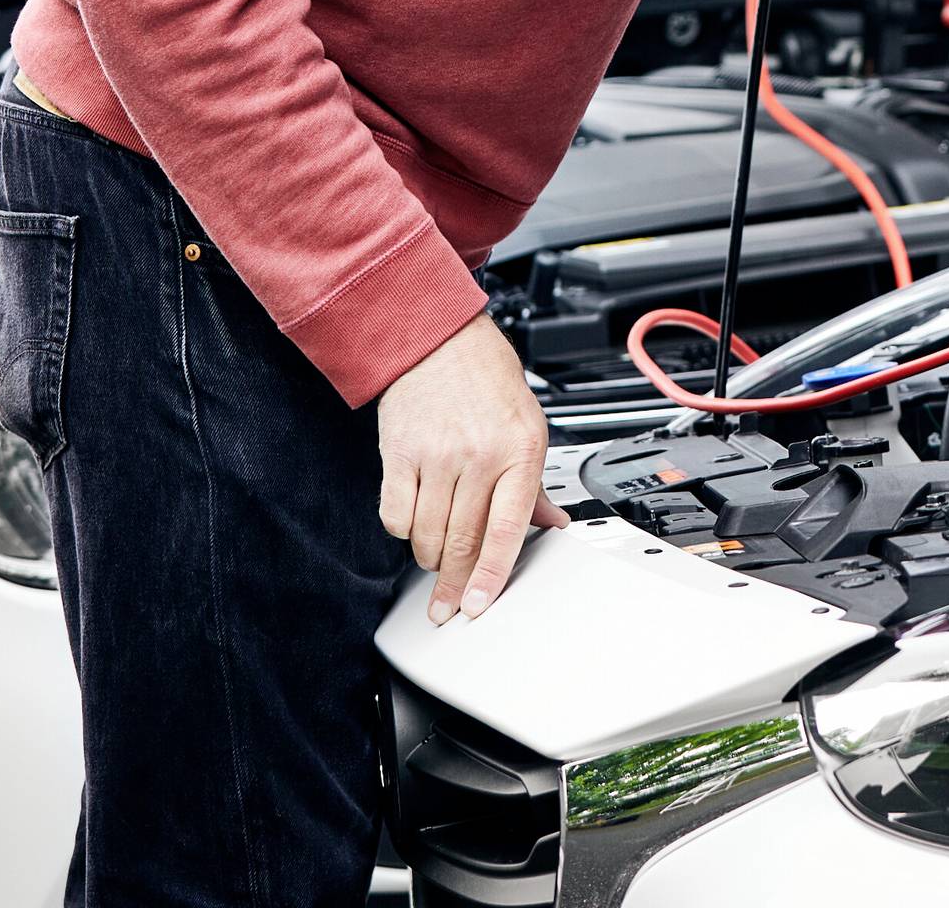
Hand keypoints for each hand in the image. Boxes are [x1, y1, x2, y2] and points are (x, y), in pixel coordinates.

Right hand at [376, 314, 567, 623]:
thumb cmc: (487, 381)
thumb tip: (553, 523)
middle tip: (449, 608)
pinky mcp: (399, 453)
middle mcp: (479, 454)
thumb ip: (535, 484)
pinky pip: (395, 514)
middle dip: (455, 584)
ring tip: (438, 561)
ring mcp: (436, 455)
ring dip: (431, 559)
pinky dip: (403, 531)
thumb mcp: (528, 427)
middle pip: (463, 540)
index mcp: (520, 450)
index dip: (492, 574)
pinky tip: (414, 526)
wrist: (438, 340)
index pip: (507, 528)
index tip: (480, 605)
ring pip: (428, 534)